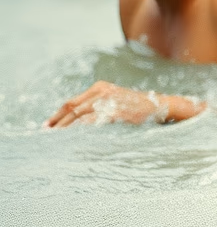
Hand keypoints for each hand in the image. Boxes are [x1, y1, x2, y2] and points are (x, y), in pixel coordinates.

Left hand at [44, 81, 199, 127]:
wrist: (160, 106)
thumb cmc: (137, 107)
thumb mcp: (115, 100)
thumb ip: (97, 105)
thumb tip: (76, 119)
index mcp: (100, 87)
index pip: (71, 102)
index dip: (57, 115)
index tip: (47, 126)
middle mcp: (102, 92)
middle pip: (72, 109)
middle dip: (57, 123)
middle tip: (46, 135)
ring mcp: (109, 102)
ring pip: (79, 117)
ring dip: (66, 129)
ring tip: (56, 139)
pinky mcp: (115, 112)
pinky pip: (92, 123)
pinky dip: (81, 131)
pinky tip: (74, 138)